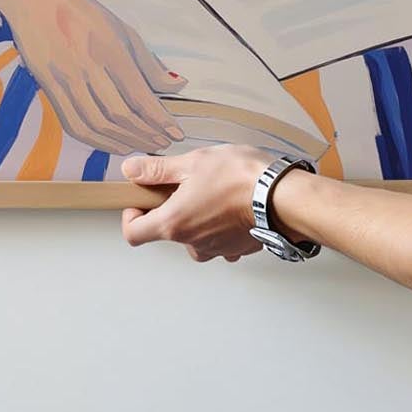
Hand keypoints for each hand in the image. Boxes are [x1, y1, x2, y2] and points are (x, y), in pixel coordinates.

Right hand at [0, 0, 188, 152]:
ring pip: (96, 124)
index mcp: (110, 49)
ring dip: (123, 141)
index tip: (176, 133)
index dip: (160, 120)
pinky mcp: (48, 88)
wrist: (35, 0)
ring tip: (142, 147)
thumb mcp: (123, 30)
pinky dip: (95, 140)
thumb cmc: (84, 14)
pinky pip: (73, 124)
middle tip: (163, 145)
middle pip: (120, 114)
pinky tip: (112, 144)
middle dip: (146, 134)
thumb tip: (179, 85)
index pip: (139, 95)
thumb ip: (149, 63)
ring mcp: (65, 79)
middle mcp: (87, 67)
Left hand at [119, 144, 266, 262]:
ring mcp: (216, 248)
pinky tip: (230, 206)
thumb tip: (132, 170)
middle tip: (183, 187)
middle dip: (170, 211)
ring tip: (211, 194)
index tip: (140, 202)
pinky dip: (220, 227)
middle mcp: (192, 242)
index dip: (130, 217)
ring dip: (196, 221)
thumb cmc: (241, 179)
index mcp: (174, 222)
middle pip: (166, 233)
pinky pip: (220, 241)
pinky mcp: (237, 248)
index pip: (134, 234)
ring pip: (194, 239)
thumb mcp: (193, 162)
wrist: (281, 196)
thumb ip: (157, 169)